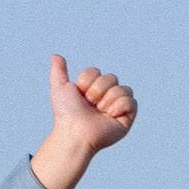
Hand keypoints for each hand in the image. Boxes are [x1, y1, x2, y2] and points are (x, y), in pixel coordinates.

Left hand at [29, 55, 137, 188]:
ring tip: (100, 112)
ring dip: (108, 99)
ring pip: (123, 88)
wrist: (74, 132)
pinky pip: (132, 101)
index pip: (97, 72)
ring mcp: (116, 107)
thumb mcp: (59, 89)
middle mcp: (105, 97)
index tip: (80, 95)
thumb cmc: (66, 114)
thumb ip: (58, 72)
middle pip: (111, 77)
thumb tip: (56, 55)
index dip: (87, 81)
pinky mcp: (126, 118)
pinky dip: (120, 106)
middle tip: (90, 105)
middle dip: (98, 90)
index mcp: (91, 89)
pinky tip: (110, 116)